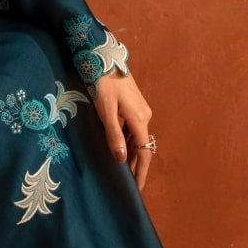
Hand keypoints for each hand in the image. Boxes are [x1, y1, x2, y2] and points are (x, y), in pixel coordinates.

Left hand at [91, 71, 153, 192]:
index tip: (137, 189)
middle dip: (135, 165)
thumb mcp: (105, 110)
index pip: (144, 152)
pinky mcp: (134, 104)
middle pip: (142, 146)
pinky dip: (128, 141)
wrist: (104, 57)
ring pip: (137, 137)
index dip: (141, 172)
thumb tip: (121, 159)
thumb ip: (114, 135)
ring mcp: (140, 109)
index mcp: (140, 119)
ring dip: (131, 153)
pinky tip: (119, 147)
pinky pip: (133, 128)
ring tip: (121, 170)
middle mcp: (144, 115)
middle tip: (127, 184)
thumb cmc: (103, 83)